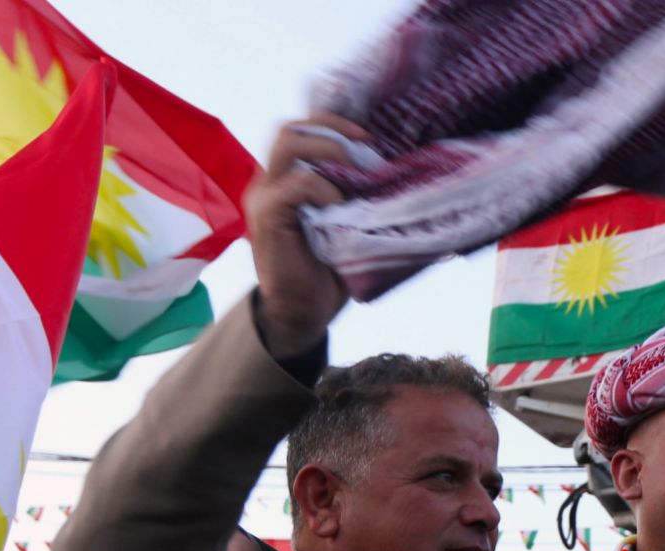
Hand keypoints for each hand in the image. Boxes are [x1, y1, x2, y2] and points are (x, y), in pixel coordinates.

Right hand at [244, 114, 363, 357]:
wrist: (304, 310)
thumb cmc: (329, 269)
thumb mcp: (347, 222)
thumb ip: (356, 193)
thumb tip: (399, 171)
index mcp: (287, 178)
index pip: (302, 130)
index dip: (334, 124)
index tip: (371, 138)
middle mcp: (270, 180)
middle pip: (292, 128)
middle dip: (333, 128)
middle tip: (368, 145)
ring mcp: (265, 196)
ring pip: (289, 142)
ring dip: (330, 150)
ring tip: (357, 171)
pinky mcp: (267, 215)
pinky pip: (297, 184)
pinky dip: (324, 189)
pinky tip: (340, 208)